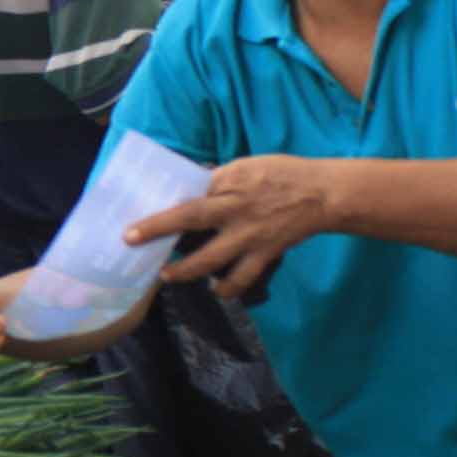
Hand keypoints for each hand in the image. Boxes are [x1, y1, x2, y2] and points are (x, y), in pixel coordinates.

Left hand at [129, 154, 338, 303]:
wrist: (324, 193)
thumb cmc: (283, 174)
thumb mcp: (247, 165)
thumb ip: (219, 179)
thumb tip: (191, 188)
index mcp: (230, 180)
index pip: (190, 190)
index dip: (163, 200)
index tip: (137, 210)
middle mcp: (236, 207)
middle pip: (191, 217)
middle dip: (159, 228)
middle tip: (131, 239)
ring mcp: (250, 233)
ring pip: (211, 257)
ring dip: (186, 269)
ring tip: (167, 276)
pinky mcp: (265, 253)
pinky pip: (242, 277)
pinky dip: (228, 288)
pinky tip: (217, 290)